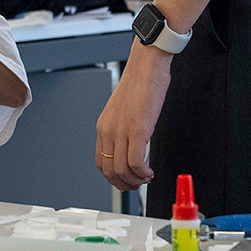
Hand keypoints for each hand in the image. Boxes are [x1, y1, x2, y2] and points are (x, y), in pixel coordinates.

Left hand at [94, 43, 171, 190]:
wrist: (147, 66)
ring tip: (146, 178)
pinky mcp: (138, 130)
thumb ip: (122, 128)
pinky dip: (143, 173)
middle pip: (109, 171)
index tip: (126, 178)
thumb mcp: (123, 110)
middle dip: (124, 184)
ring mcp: (122, 131)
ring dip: (135, 181)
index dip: (113, 177)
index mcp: (103, 126)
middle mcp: (108, 130)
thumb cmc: (140, 84)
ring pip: (122, 170)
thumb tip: (131, 146)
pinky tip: (150, 171)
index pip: (100, 162)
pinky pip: (136, 162)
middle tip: (138, 184)